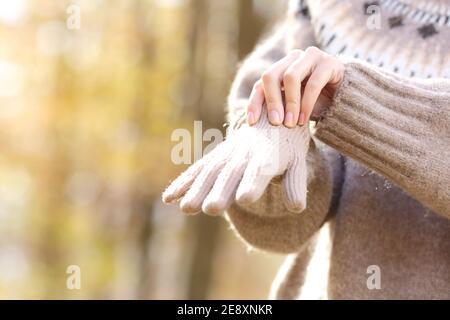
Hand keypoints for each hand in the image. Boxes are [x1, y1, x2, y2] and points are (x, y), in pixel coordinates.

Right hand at [162, 108, 310, 213]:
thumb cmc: (287, 145)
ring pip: (210, 173)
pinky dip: (184, 182)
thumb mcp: (298, 161)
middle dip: (220, 191)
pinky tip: (168, 198)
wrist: (271, 115)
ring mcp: (226, 156)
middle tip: (211, 208)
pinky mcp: (215, 157)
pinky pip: (197, 170)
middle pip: (230, 175)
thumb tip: (297, 207)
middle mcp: (243, 156)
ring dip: (197, 190)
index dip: (252, 184)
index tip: (244, 199)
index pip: (259, 172)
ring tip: (186, 208)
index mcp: (266, 158)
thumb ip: (295, 183)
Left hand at [246, 47, 344, 126]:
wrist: (348, 97)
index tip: (252, 122)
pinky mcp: (329, 62)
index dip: (254, 102)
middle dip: (272, 102)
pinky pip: (313, 83)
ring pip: (291, 77)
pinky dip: (306, 104)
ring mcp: (311, 57)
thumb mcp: (292, 107)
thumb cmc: (315, 103)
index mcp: (280, 68)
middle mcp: (293, 58)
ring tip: (291, 124)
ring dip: (290, 103)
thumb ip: (277, 109)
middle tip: (275, 123)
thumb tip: (254, 124)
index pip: (260, 84)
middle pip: (271, 76)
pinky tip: (304, 120)